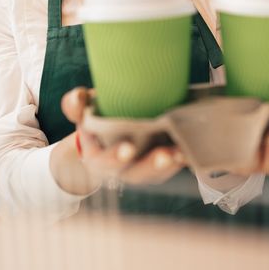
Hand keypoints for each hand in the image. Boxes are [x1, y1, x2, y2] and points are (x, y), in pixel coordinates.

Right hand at [60, 87, 185, 185]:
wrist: (107, 131)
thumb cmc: (95, 118)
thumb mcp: (82, 110)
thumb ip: (75, 104)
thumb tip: (78, 96)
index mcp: (97, 158)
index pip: (104, 161)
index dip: (115, 157)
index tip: (128, 149)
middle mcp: (121, 169)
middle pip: (136, 173)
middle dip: (151, 165)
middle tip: (165, 155)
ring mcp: (143, 169)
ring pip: (158, 173)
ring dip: (172, 164)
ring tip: (183, 153)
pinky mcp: (161, 164)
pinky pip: (173, 166)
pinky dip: (184, 159)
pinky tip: (193, 150)